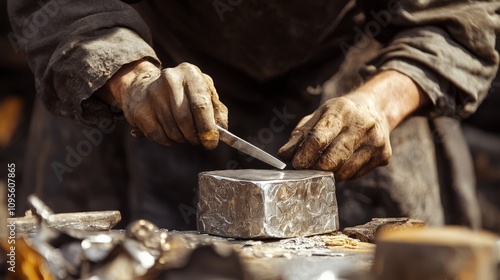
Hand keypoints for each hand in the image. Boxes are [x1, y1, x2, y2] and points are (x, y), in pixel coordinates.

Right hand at [101, 60, 227, 149]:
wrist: (143, 87)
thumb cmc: (183, 93)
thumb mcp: (204, 93)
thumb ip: (217, 111)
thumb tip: (222, 130)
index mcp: (190, 73)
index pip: (201, 105)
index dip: (208, 128)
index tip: (211, 143)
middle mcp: (170, 79)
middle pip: (186, 121)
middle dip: (194, 136)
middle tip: (198, 141)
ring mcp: (153, 94)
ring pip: (173, 131)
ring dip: (182, 138)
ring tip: (182, 131)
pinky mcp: (140, 110)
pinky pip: (159, 136)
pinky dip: (168, 140)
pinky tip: (168, 131)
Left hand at [278, 96, 391, 179]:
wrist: (376, 110)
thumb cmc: (341, 115)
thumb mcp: (319, 116)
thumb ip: (300, 135)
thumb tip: (284, 155)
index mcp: (342, 110)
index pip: (319, 137)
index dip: (305, 154)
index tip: (296, 164)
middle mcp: (363, 124)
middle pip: (333, 158)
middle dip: (316, 168)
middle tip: (306, 170)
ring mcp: (376, 142)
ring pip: (344, 171)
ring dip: (329, 174)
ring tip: (322, 167)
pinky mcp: (383, 156)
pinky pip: (355, 175)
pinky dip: (343, 174)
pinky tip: (341, 164)